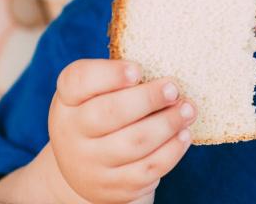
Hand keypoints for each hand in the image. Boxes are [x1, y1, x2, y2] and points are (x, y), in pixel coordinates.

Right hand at [48, 59, 195, 203]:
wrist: (86, 168)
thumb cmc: (101, 114)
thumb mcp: (97, 93)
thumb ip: (122, 80)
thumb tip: (167, 67)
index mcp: (68, 99)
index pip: (79, 80)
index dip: (109, 74)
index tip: (138, 69)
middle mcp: (71, 133)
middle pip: (110, 113)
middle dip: (148, 99)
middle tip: (174, 88)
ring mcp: (89, 164)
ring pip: (134, 142)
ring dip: (167, 124)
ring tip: (188, 110)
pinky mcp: (112, 187)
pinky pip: (147, 169)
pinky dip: (171, 151)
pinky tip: (184, 135)